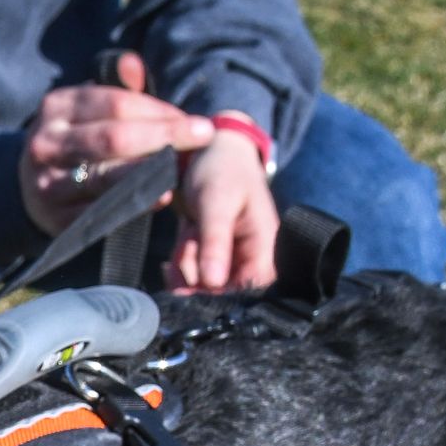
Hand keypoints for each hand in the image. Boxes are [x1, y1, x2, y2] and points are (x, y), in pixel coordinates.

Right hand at [17, 55, 216, 236]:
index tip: (193, 119)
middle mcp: (46, 143)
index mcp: (56, 107)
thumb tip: (133, 63)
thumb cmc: (77, 139)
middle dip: (164, 136)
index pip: (116, 104)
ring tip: (183, 168)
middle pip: (113, 138)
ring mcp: (47, 183)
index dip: (159, 111)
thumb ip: (117, 87)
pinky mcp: (55, 218)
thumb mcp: (89, 107)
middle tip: (204, 136)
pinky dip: (134, 205)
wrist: (31, 186)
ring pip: (106, 178)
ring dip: (151, 173)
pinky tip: (160, 198)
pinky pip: (100, 212)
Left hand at [165, 130, 279, 293]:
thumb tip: (212, 284)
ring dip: (186, 265)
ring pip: (202, 283)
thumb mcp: (216, 204)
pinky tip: (180, 242)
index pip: (251, 290)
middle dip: (197, 275)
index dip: (223, 295)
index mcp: (265, 247)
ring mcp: (229, 257)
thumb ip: (215, 243)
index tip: (195, 285)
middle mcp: (250, 257)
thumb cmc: (223, 171)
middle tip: (189, 244)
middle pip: (222, 291)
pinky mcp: (210, 254)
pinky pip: (191, 272)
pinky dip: (180, 261)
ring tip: (188, 233)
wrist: (211, 149)